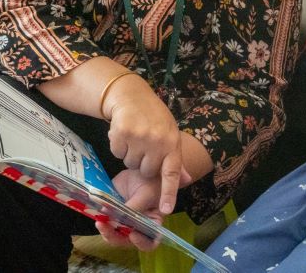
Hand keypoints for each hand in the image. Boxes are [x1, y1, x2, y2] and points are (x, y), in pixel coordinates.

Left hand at [95, 167, 192, 250]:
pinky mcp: (114, 213)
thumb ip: (135, 207)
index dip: (141, 242)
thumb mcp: (146, 193)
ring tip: (99, 222)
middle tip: (106, 227)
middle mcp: (139, 227)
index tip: (132, 234)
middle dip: (115, 237)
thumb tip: (117, 219)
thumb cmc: (152, 180)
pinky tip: (96, 214)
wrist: (141, 167)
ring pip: (115, 234)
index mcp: (152, 223)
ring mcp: (125, 221)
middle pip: (128, 241)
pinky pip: (106, 222)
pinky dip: (101, 221)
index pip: (150, 242)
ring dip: (106, 231)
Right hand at [104, 80, 183, 214]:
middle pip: (146, 172)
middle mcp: (157, 141)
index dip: (169, 192)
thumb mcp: (171, 134)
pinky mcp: (121, 133)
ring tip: (135, 137)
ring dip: (130, 154)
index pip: (172, 172)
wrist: (132, 96)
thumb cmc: (155, 118)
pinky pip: (117, 153)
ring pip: (130, 164)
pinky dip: (118, 146)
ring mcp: (139, 137)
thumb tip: (187, 179)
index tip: (167, 209)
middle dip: (143, 163)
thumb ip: (175, 159)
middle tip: (145, 146)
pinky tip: (124, 133)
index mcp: (172, 143)